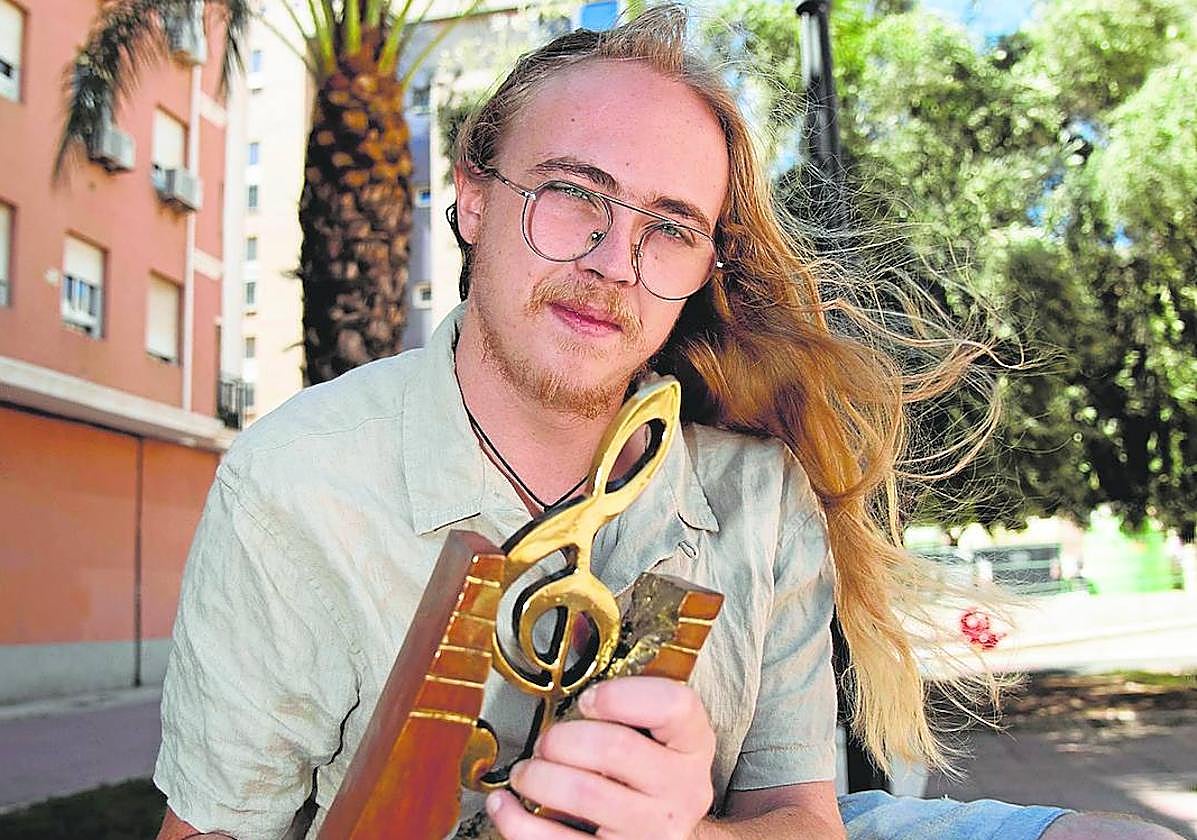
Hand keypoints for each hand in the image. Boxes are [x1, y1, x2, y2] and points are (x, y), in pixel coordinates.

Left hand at [486, 676, 716, 838]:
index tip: (588, 698)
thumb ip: (623, 693)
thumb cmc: (652, 777)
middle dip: (564, 738)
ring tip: (526, 771)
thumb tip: (575, 634)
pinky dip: (517, 822)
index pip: (675, 705)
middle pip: (615, 748)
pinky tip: (504, 804)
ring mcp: (653, 832)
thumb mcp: (657, 735)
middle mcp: (683, 789)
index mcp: (693, 745)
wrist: (670, 839)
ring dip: (538, 776)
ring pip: (583, 792)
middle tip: (546, 741)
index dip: (623, 696)